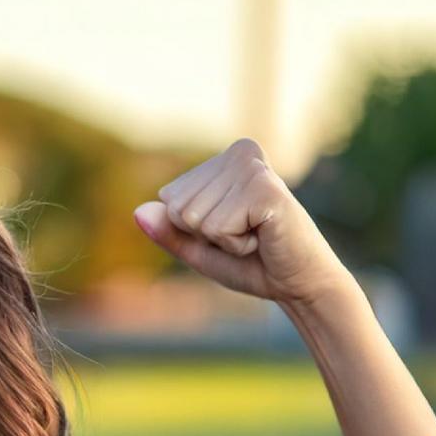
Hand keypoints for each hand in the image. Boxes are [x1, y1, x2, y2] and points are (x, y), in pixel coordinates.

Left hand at [132, 138, 352, 308]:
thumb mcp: (199, 248)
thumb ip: (169, 231)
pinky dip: (235, 244)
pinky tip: (263, 236)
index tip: (232, 229)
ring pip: (193, 217)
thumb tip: (138, 211)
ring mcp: (253, 167)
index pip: (169, 198)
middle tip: (245, 235)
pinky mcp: (264, 187)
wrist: (298, 283)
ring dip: (222, 239)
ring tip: (255, 235)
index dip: (193, 229)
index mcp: (224, 159)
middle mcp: (240, 152)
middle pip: (177, 207)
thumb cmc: (252, 263)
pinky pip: (215, 227)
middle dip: (205, 234)